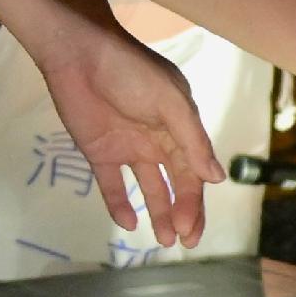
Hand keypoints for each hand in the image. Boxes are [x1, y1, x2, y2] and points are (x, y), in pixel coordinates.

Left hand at [37, 28, 228, 248]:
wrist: (78, 53)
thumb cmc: (131, 72)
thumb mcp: (171, 103)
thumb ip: (191, 141)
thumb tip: (217, 179)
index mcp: (180, 127)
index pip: (193, 172)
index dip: (195, 202)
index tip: (191, 229)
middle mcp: (157, 141)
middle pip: (176, 184)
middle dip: (182, 212)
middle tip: (184, 242)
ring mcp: (128, 148)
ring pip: (148, 188)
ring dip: (157, 212)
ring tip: (162, 240)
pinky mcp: (99, 152)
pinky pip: (112, 185)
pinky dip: (120, 204)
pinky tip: (128, 223)